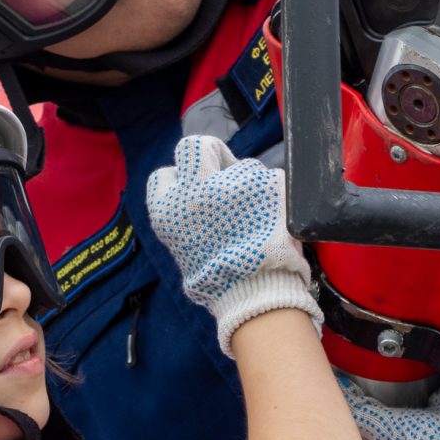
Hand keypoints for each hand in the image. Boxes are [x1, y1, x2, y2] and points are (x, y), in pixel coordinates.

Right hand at [144, 135, 320, 352]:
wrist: (256, 293)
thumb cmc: (218, 281)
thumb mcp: (183, 250)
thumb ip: (183, 219)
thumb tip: (190, 200)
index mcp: (169, 209)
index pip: (164, 175)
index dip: (180, 180)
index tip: (193, 190)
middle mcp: (195, 189)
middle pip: (194, 146)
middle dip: (210, 155)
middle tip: (223, 174)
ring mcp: (232, 182)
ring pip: (241, 167)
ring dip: (248, 184)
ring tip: (257, 217)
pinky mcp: (266, 183)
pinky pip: (270, 179)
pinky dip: (273, 195)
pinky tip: (274, 219)